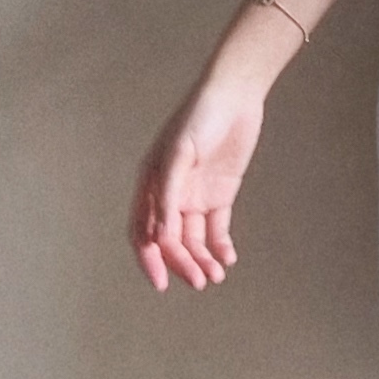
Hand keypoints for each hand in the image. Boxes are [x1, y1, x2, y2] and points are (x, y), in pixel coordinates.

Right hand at [131, 77, 267, 290]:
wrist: (234, 94)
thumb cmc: (200, 117)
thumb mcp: (179, 153)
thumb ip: (167, 194)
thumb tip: (158, 237)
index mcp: (150, 185)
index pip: (143, 232)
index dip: (150, 259)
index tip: (161, 284)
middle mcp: (170, 195)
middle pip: (171, 241)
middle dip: (182, 264)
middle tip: (200, 282)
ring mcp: (194, 196)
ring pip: (194, 239)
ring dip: (202, 259)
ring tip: (216, 276)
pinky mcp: (220, 194)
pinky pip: (216, 228)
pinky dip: (220, 246)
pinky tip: (227, 259)